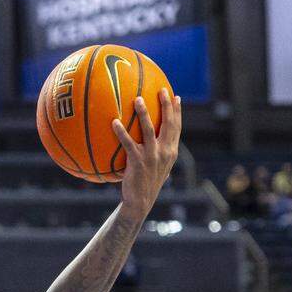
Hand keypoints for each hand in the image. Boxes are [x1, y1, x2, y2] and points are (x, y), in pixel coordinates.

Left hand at [112, 88, 181, 214]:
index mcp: (171, 151)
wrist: (140, 201)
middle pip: (168, 124)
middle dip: (166, 105)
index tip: (177, 96)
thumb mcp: (157, 167)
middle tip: (162, 90)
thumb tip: (151, 142)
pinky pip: (128, 143)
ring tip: (138, 99)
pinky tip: (113, 122)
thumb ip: (157, 153)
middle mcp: (165, 151)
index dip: (178, 112)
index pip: (177, 127)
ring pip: (149, 129)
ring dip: (144, 113)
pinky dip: (121, 132)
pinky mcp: (138, 162)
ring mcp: (152, 156)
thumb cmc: (146, 183)